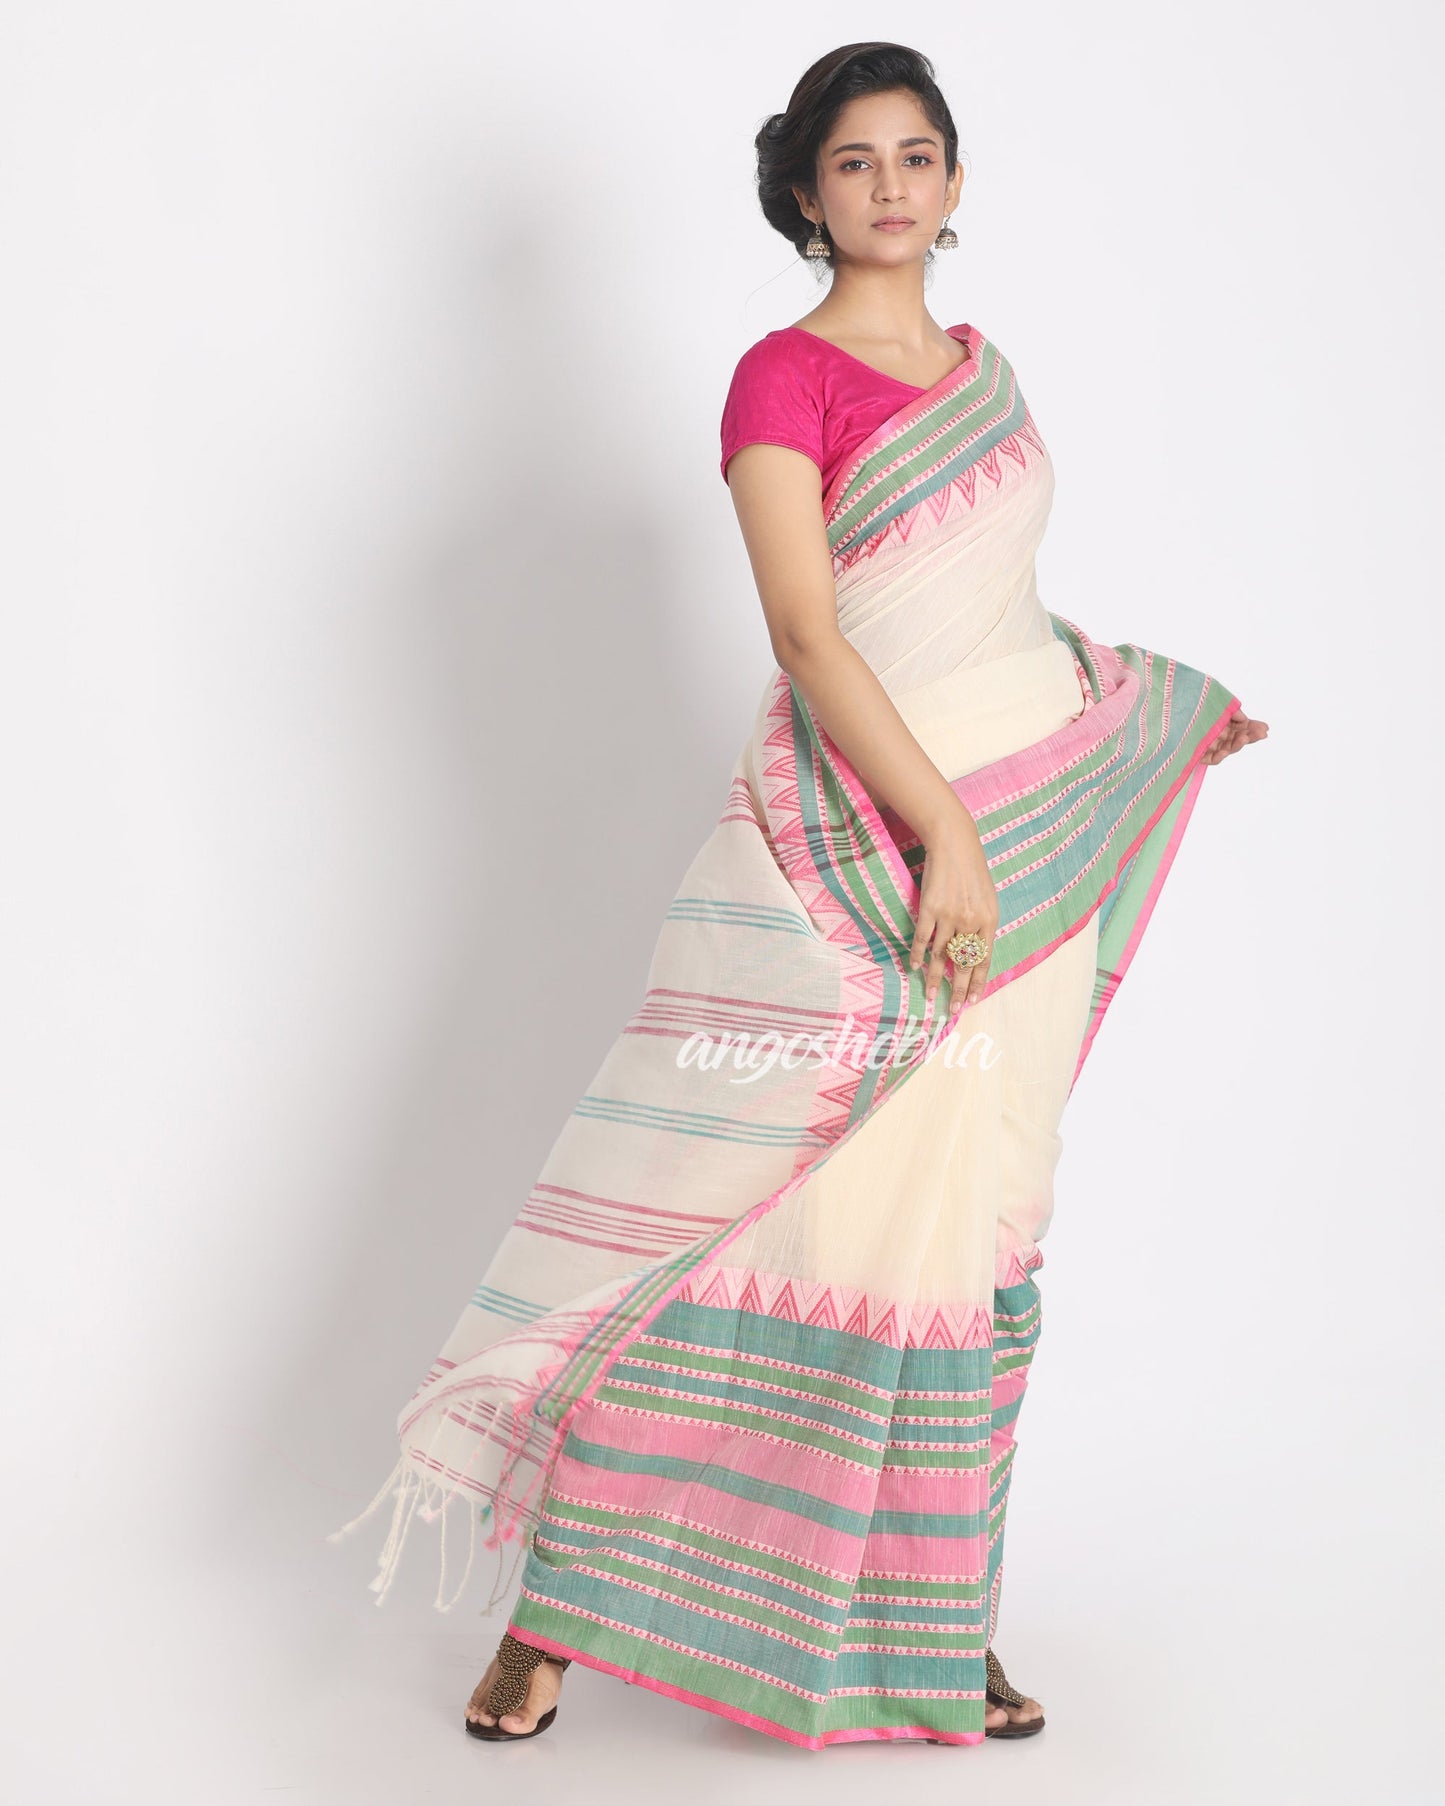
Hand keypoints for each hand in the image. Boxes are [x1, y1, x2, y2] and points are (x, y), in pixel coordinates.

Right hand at [908, 800, 998, 1016]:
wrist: (955, 845)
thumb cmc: (972, 872)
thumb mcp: (987, 900)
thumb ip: (982, 926)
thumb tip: (975, 953)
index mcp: (989, 921)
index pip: (983, 960)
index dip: (977, 982)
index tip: (972, 1000)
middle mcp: (970, 922)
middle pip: (963, 963)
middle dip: (958, 989)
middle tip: (953, 1008)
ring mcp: (949, 916)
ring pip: (941, 956)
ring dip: (935, 978)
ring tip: (931, 996)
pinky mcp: (930, 909)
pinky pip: (922, 939)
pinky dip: (917, 955)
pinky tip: (914, 967)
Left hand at [1202, 706, 1268, 764]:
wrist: (1169, 712)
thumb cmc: (1196, 708)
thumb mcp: (1216, 704)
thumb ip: (1231, 711)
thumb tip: (1244, 718)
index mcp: (1225, 724)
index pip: (1243, 727)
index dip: (1254, 728)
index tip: (1265, 728)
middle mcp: (1220, 735)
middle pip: (1239, 738)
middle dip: (1252, 736)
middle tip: (1261, 734)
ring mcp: (1211, 745)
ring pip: (1229, 748)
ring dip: (1238, 744)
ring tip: (1244, 738)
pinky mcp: (1201, 754)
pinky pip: (1212, 759)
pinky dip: (1219, 757)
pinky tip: (1224, 752)